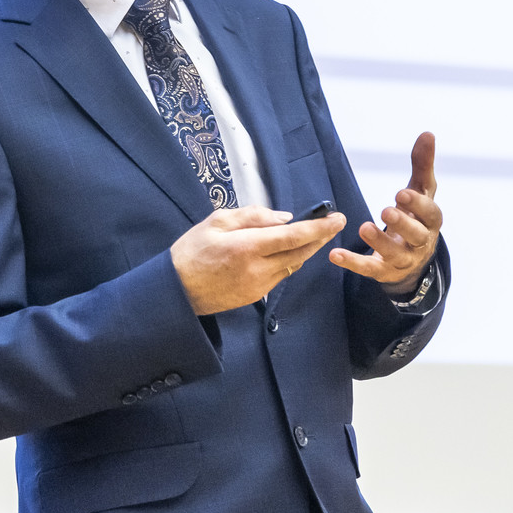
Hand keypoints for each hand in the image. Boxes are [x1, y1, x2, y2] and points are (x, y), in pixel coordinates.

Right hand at [170, 204, 346, 315]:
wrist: (176, 290)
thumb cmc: (192, 251)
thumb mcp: (217, 221)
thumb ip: (252, 216)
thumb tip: (284, 218)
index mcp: (246, 247)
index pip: (293, 236)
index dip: (319, 227)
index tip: (336, 218)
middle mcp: (257, 269)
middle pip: (301, 252)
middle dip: (321, 237)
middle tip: (335, 223)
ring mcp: (258, 286)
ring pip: (293, 265)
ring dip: (307, 249)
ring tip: (315, 233)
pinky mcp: (255, 296)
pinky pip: (280, 275)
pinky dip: (290, 261)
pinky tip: (290, 250)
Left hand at [329, 131, 441, 296]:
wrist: (412, 260)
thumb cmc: (416, 217)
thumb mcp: (421, 192)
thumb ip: (422, 165)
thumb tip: (428, 133)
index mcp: (429, 222)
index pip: (431, 214)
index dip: (418, 204)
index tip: (402, 193)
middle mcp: (420, 242)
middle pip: (417, 235)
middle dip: (403, 223)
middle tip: (386, 210)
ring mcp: (402, 259)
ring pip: (394, 254)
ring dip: (379, 242)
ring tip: (364, 227)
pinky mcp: (382, 271)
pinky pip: (368, 269)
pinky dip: (352, 262)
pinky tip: (334, 254)